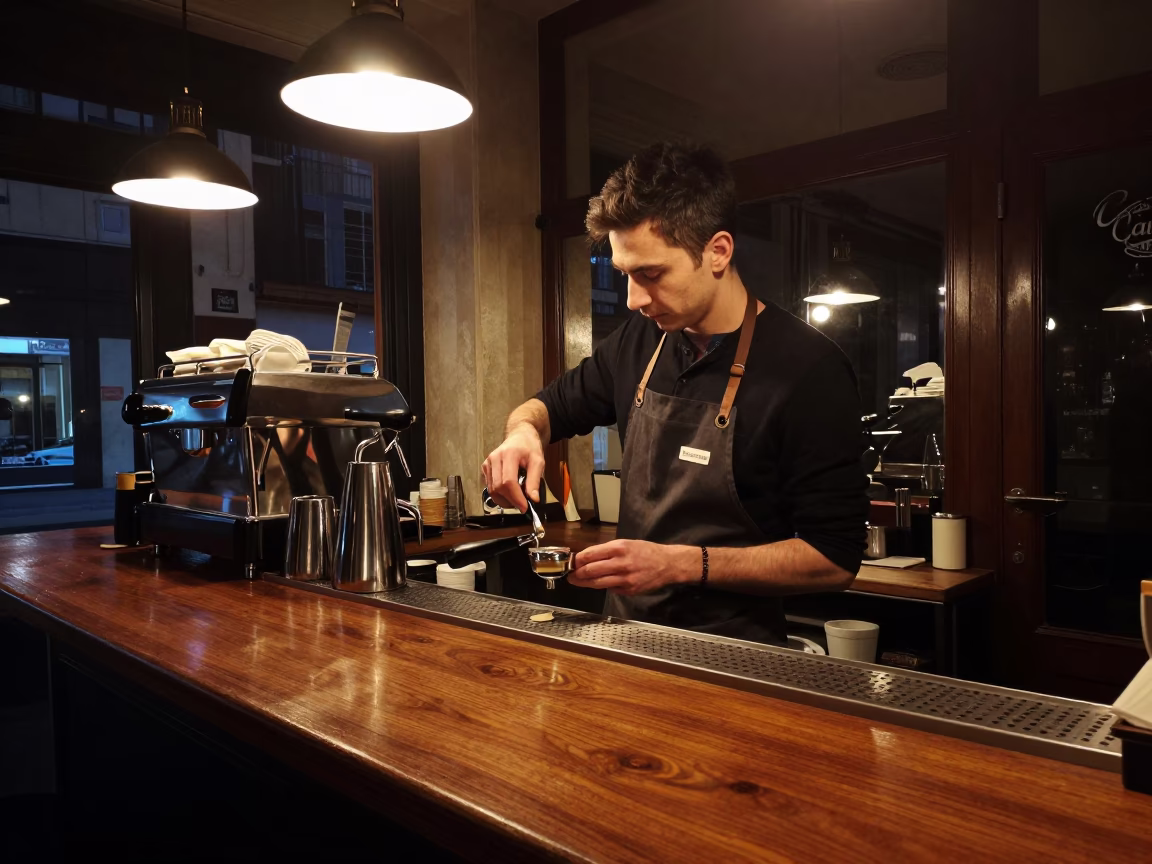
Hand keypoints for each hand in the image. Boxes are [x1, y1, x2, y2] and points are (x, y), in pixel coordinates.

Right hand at [482, 423, 544, 512]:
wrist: (520, 437)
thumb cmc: (529, 447)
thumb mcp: (538, 461)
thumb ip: (535, 480)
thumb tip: (533, 499)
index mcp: (509, 454)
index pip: (508, 482)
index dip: (516, 497)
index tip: (524, 507)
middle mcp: (495, 458)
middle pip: (498, 487)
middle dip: (510, 501)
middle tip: (522, 505)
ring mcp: (488, 463)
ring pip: (492, 490)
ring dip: (504, 500)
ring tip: (517, 498)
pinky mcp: (485, 467)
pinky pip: (489, 487)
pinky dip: (499, 494)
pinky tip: (509, 491)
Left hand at [568, 540, 697, 595]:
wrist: (668, 564)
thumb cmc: (646, 551)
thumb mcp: (627, 543)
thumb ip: (607, 550)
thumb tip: (588, 557)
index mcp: (619, 548)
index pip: (591, 554)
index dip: (577, 560)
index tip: (571, 562)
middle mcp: (621, 563)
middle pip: (591, 570)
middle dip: (577, 574)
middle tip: (570, 575)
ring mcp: (625, 579)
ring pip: (598, 583)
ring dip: (585, 583)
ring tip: (577, 582)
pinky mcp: (629, 590)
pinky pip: (611, 589)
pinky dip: (604, 586)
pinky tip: (600, 583)